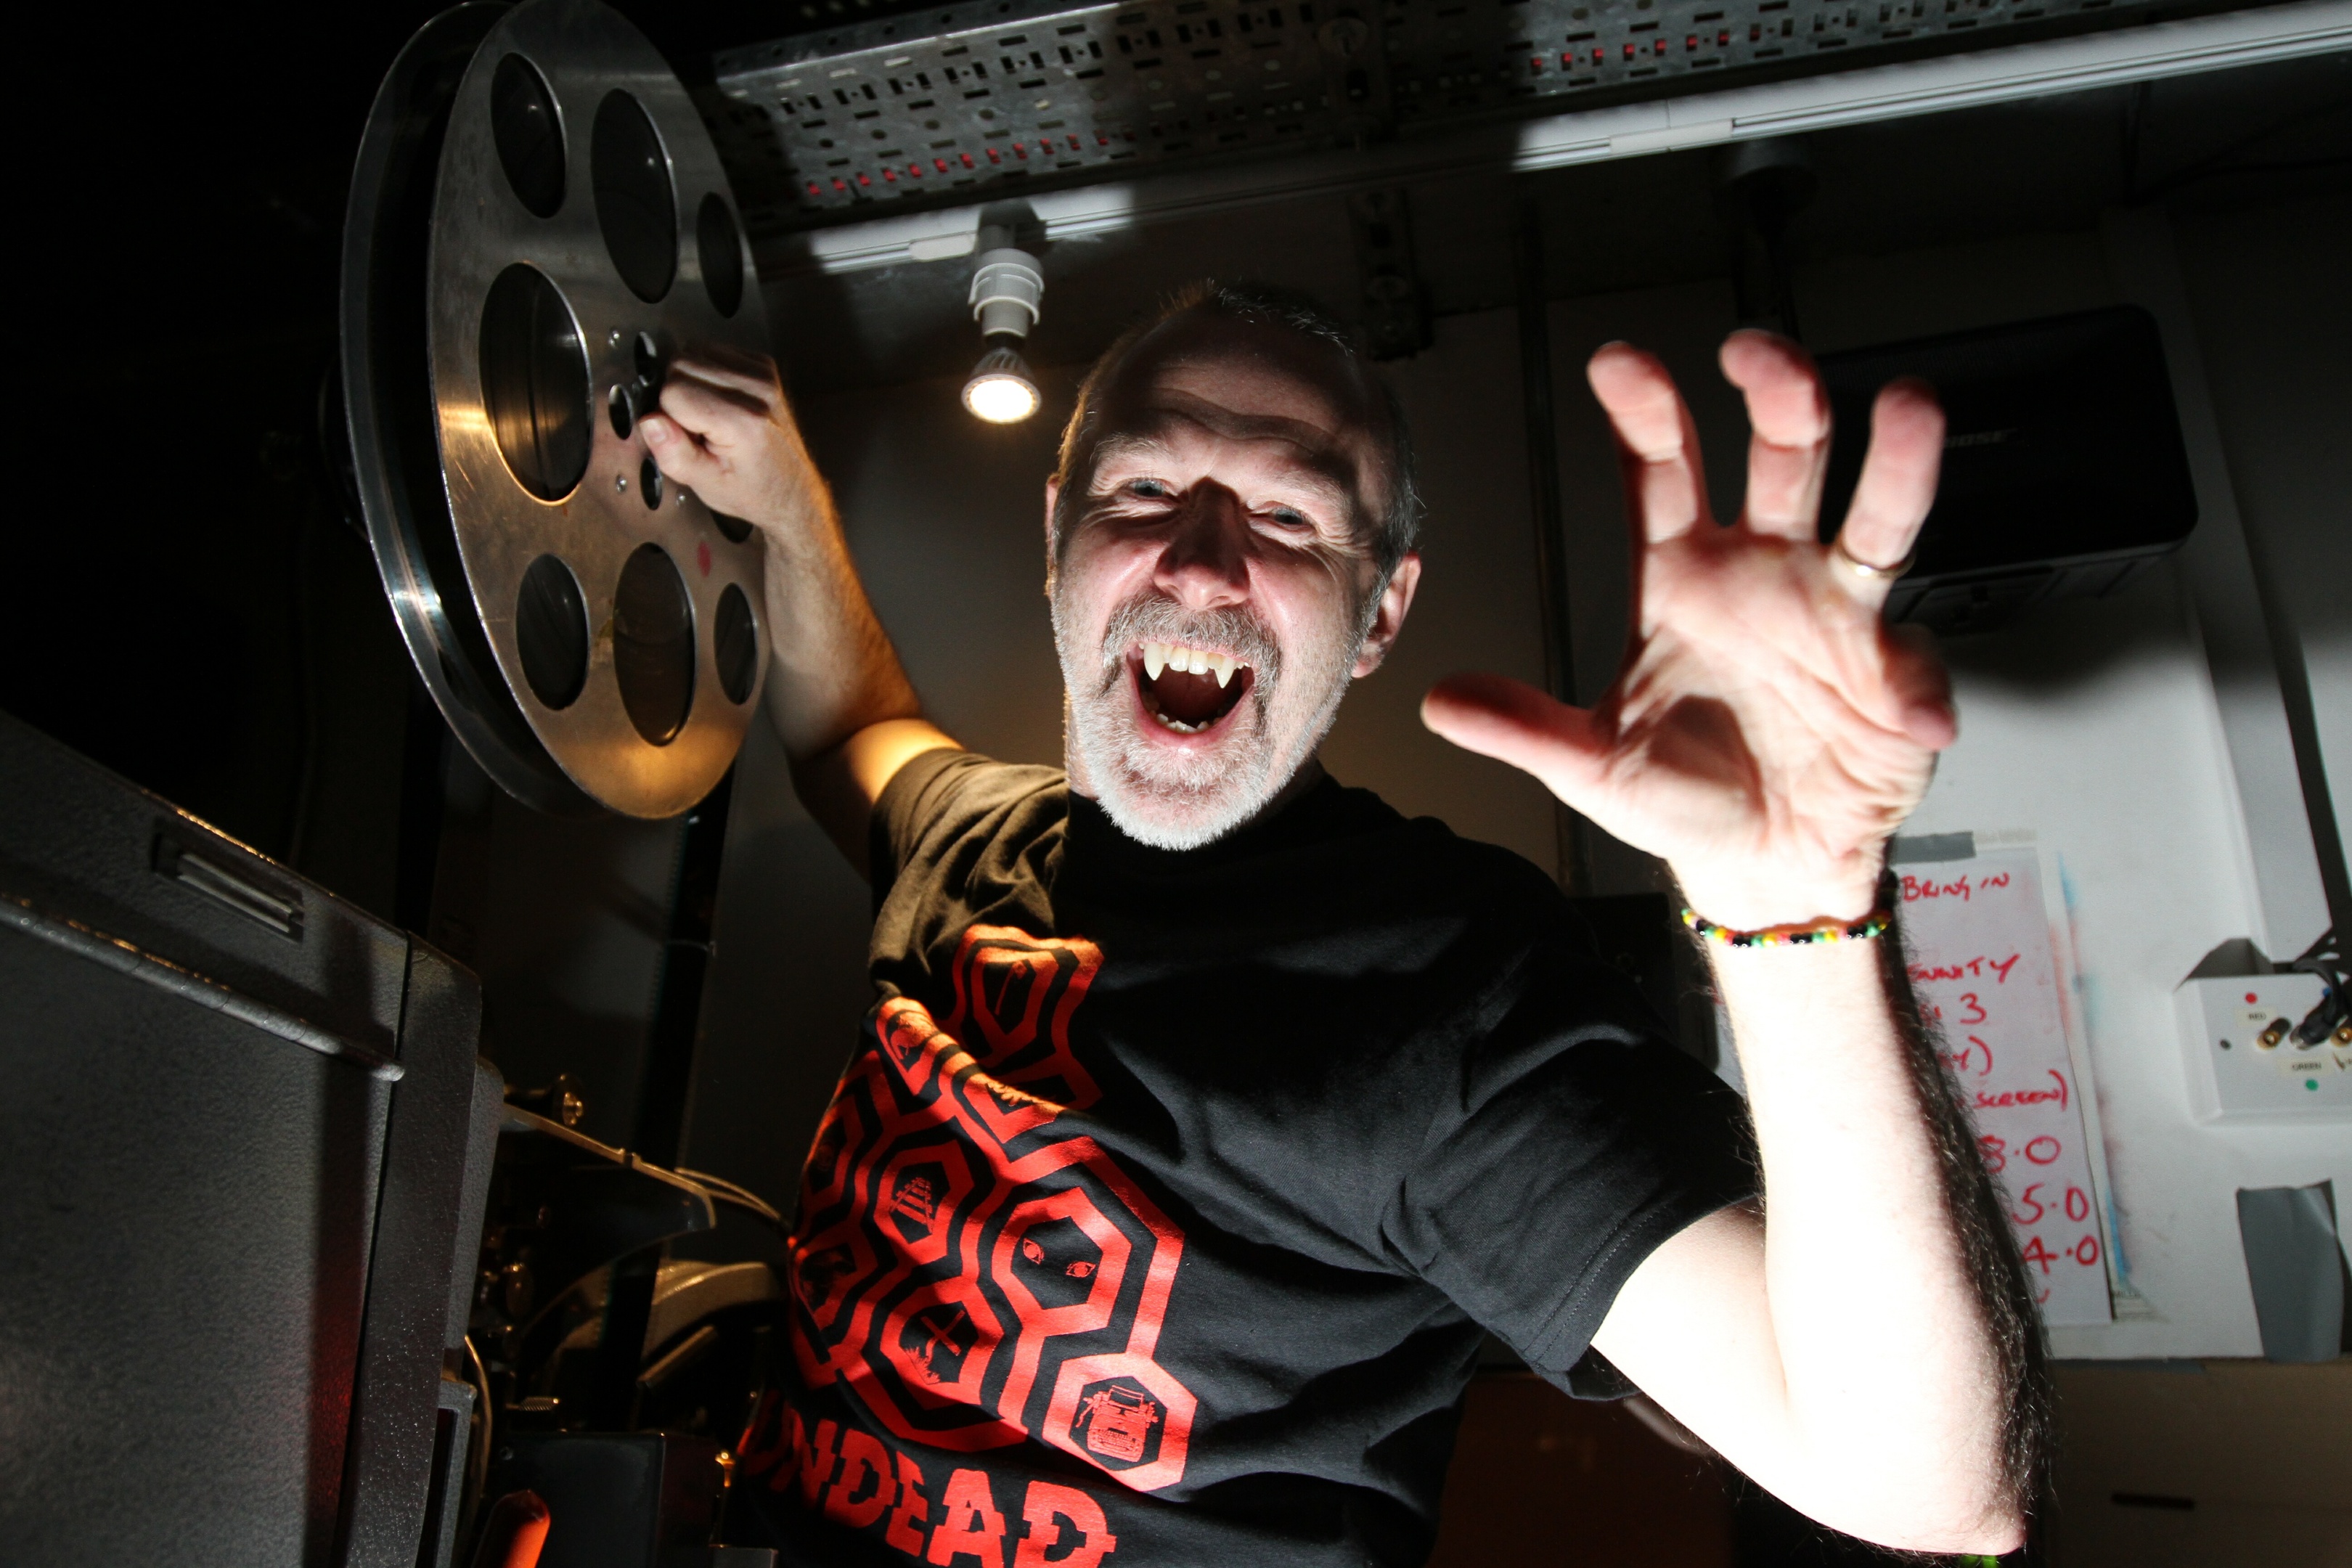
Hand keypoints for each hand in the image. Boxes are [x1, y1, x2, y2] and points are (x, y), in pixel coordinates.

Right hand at [638, 347, 831, 540]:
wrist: (792, 490)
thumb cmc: (754, 489)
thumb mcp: (706, 483)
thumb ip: (673, 453)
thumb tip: (650, 421)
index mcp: (742, 422)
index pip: (673, 391)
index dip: (668, 415)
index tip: (685, 435)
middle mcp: (756, 391)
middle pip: (681, 364)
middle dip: (676, 393)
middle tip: (695, 426)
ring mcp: (764, 375)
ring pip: (695, 352)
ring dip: (690, 379)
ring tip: (708, 414)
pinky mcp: (765, 365)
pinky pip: (714, 351)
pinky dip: (708, 371)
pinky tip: (719, 400)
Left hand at [1422, 331, 1953, 928]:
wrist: (1763, 863)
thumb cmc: (1682, 795)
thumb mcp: (1591, 765)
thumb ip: (1524, 729)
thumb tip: (1440, 702)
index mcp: (1680, 575)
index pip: (1658, 471)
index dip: (1644, 413)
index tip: (1620, 364)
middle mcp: (1763, 569)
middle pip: (1779, 455)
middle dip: (1775, 392)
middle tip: (1758, 353)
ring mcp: (1834, 607)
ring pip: (1873, 512)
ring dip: (1895, 459)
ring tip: (1905, 407)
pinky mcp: (1895, 667)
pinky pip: (1914, 659)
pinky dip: (1917, 684)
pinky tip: (1912, 714)